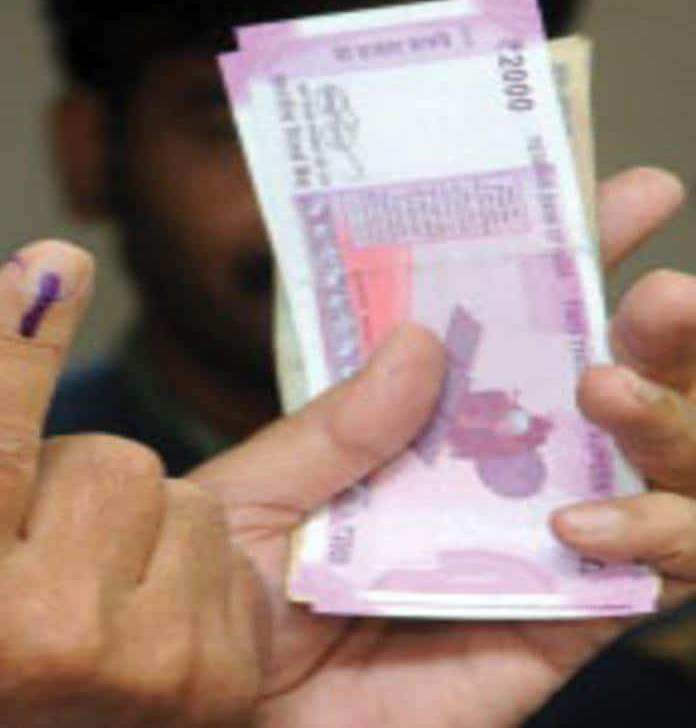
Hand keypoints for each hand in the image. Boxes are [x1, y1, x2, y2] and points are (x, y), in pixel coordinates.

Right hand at [0, 241, 264, 727]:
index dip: (12, 336)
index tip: (48, 259)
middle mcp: (62, 636)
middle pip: (104, 458)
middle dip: (60, 480)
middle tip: (12, 552)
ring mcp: (158, 667)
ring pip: (172, 497)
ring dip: (123, 526)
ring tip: (65, 602)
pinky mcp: (224, 686)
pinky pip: (222, 552)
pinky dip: (175, 570)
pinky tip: (121, 626)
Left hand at [189, 167, 695, 727]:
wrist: (215, 716)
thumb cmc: (224, 597)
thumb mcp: (255, 494)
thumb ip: (334, 428)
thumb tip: (421, 339)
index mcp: (426, 421)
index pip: (519, 324)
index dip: (578, 257)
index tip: (628, 191)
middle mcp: (498, 473)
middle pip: (617, 387)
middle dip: (659, 335)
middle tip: (661, 297)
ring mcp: (536, 548)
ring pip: (665, 475)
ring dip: (668, 426)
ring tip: (606, 392)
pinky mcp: (554, 630)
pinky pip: (641, 582)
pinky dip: (652, 539)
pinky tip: (584, 518)